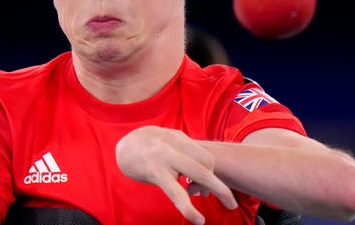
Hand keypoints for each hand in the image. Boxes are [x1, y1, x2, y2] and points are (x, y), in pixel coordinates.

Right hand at [115, 126, 237, 224]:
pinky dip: (188, 208)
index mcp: (180, 138)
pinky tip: (197, 219)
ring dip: (216, 190)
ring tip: (228, 206)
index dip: (210, 176)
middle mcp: (176, 145)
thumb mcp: (167, 143)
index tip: (203, 190)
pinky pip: (176, 192)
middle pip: (207, 165)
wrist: (122, 145)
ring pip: (199, 174)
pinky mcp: (155, 171)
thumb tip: (199, 185)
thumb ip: (184, 155)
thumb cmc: (147, 146)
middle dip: (222, 186)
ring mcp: (166, 157)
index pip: (206, 158)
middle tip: (232, 204)